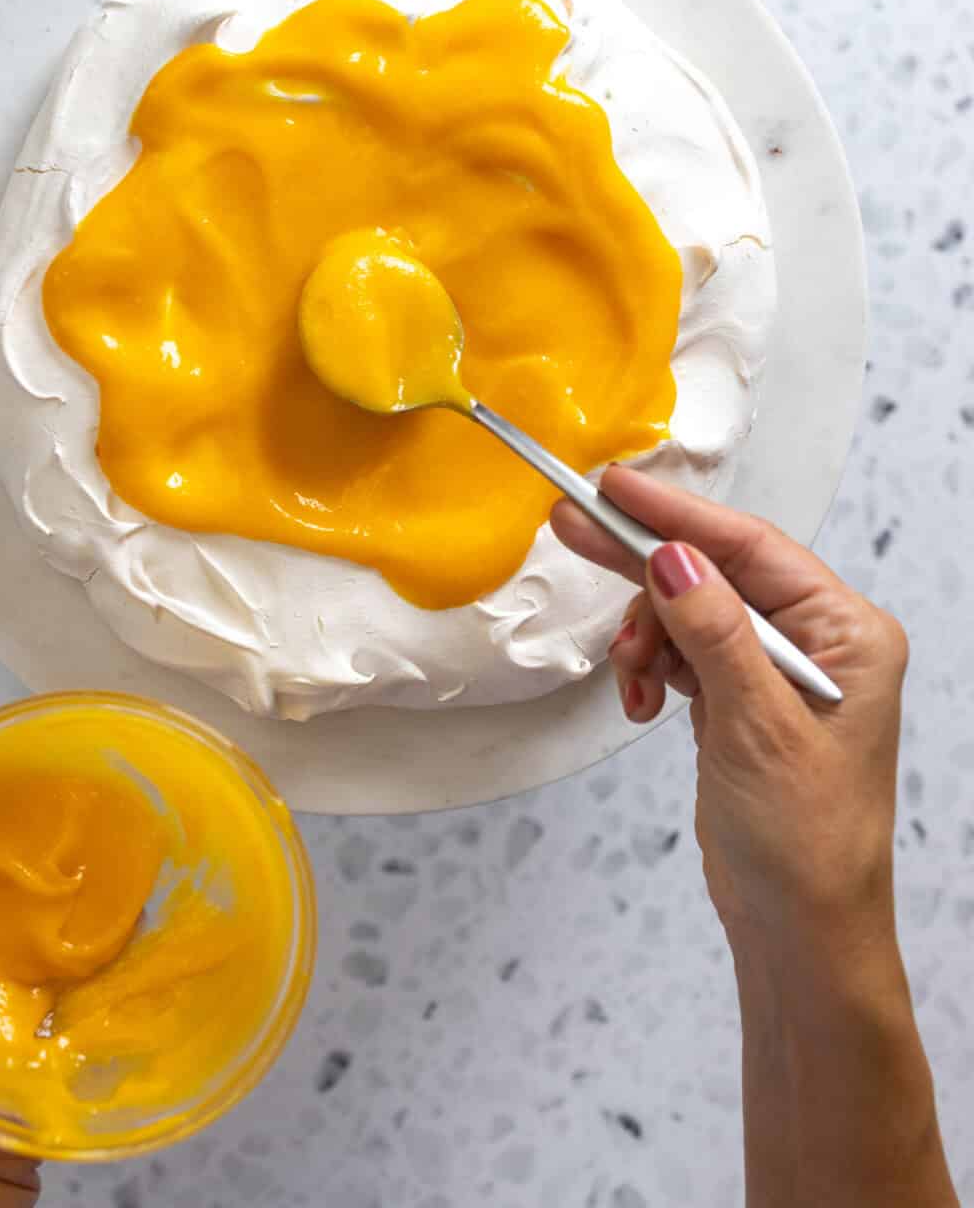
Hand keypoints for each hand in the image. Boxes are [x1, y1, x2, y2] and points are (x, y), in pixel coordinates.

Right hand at [553, 470, 957, 1207]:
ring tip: (630, 677)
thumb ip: (716, 634)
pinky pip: (681, 652)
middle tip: (573, 524)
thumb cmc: (806, 844)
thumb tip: (677, 557)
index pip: (752, 547)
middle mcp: (816, 642)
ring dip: (647, 634)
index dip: (680, 515)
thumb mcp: (758, 728)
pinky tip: (641, 699)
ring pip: (688, 610)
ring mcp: (774, 671)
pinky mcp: (739, 700)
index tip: (617, 488)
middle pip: (714, 570)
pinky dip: (652, 666)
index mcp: (848, 634)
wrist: (800, 934)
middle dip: (644, 560)